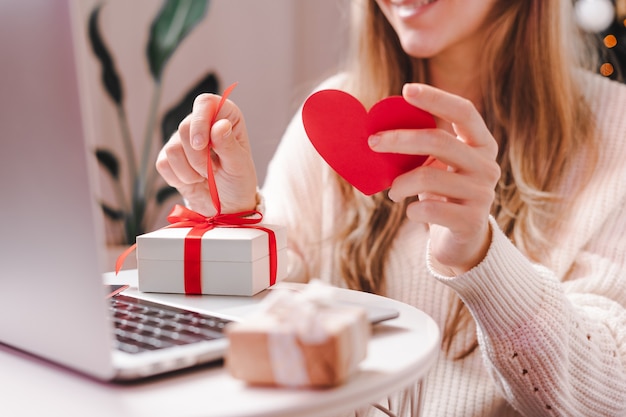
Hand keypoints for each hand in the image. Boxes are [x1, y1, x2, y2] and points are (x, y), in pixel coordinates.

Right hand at [156, 92, 257, 215]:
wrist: (226, 206)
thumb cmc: (238, 182)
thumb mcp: (240, 166)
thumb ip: (230, 146)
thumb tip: (220, 125)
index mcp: (226, 117)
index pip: (206, 103)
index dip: (200, 121)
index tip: (202, 144)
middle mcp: (203, 124)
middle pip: (184, 128)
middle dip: (198, 157)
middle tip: (213, 170)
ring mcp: (183, 140)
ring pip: (172, 149)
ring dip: (191, 172)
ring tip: (205, 176)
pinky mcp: (169, 157)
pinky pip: (163, 164)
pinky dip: (179, 178)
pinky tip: (193, 180)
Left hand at [368, 83, 499, 274]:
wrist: (462, 241)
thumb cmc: (443, 195)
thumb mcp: (436, 166)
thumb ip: (422, 148)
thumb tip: (378, 131)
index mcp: (482, 144)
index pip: (464, 111)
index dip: (437, 98)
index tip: (407, 89)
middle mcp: (487, 166)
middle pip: (439, 140)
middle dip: (399, 139)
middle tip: (372, 143)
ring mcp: (483, 194)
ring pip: (428, 177)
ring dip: (400, 184)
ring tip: (393, 192)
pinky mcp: (471, 221)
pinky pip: (429, 209)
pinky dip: (411, 210)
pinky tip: (412, 212)